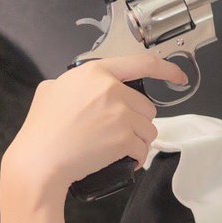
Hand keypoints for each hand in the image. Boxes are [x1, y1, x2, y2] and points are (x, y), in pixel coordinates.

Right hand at [6, 54, 186, 196]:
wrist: (42, 158)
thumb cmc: (44, 128)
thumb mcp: (52, 89)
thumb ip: (75, 83)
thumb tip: (84, 88)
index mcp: (95, 72)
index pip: (142, 63)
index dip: (167, 69)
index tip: (179, 76)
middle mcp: (111, 89)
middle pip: (147, 106)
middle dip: (137, 121)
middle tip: (116, 132)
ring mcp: (120, 114)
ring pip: (149, 129)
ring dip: (138, 140)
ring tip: (116, 146)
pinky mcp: (125, 138)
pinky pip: (143, 149)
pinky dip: (136, 157)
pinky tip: (121, 159)